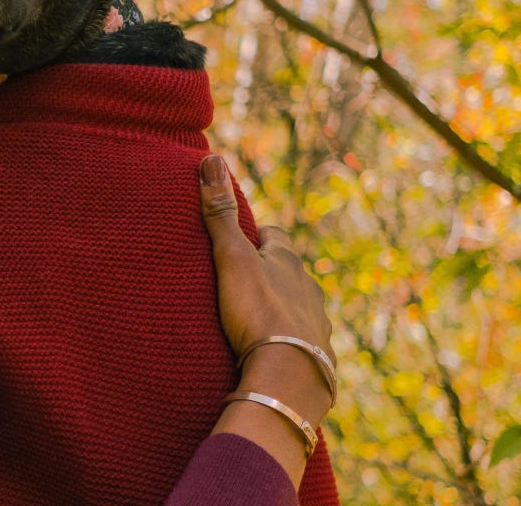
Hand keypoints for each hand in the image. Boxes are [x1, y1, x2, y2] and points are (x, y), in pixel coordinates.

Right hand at [198, 154, 334, 484]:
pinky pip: (299, 340)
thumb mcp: (231, 258)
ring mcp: (317, 321)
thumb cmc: (258, 310)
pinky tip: (268, 350)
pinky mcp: (317, 355)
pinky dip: (285, 340)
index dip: (255, 236)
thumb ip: (219, 213)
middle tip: (237, 281)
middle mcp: (309, 286)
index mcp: (289, 259)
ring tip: (251, 320)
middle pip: (287, 271)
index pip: (274, 235)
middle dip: (267, 274)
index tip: (237, 242)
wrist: (288, 373)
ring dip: (278, 308)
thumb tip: (212, 157)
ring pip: (296, 306)